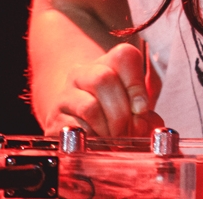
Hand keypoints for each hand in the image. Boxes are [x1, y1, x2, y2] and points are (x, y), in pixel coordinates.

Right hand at [40, 43, 163, 137]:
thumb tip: (149, 129)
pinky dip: (92, 141)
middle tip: (129, 133)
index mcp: (108, 63)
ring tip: (114, 142)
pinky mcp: (54, 120)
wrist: (76, 123)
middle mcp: (82, 73)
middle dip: (122, 113)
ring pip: (90, 107)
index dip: (136, 85)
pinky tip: (97, 145)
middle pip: (104, 79)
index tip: (142, 110)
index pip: (124, 56)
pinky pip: (75, 129)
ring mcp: (65, 95)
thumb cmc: (113, 115)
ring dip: (108, 130)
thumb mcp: (134, 109)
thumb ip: (147, 116)